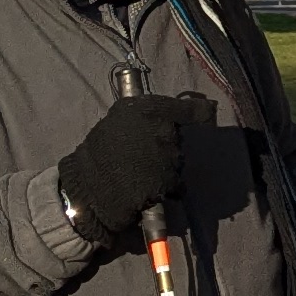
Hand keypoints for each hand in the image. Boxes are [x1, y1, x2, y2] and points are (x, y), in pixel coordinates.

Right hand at [57, 90, 212, 244]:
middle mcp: (164, 129)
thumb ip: (144, 117)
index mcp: (149, 109)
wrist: (87, 187)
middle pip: (178, 139)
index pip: (189, 108)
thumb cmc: (98, 152)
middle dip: (166, 146)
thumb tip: (166, 119)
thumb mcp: (117, 120)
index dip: (200, 111)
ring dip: (165, 167)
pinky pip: (176, 184)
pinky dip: (166, 187)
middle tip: (141, 154)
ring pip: (177, 162)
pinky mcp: (169, 181)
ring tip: (138, 172)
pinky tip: (146, 187)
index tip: (208, 110)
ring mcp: (168, 156)